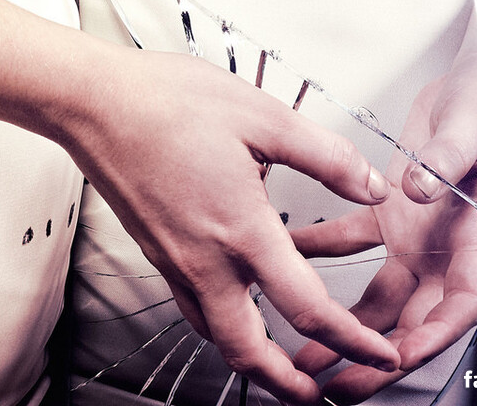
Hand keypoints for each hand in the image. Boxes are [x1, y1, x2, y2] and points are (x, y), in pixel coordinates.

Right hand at [59, 48, 400, 402]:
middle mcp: (206, 260)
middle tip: (318, 393)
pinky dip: (220, 321)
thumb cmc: (166, 102)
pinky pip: (192, 305)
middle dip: (288, 386)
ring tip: (279, 358)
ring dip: (254, 358)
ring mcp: (175, 259)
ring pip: (216, 334)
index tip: (382, 354)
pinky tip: (232, 298)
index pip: (308, 309)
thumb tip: (371, 184)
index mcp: (241, 231)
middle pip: (250, 352)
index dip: (353, 341)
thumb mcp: (262, 116)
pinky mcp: (155, 248)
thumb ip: (325, 155)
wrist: (94, 101)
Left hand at [289, 63, 476, 400]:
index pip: (461, 302)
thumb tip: (421, 190)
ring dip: (343, 322)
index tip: (398, 355)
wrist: (467, 87)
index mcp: (474, 239)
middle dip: (377, 356)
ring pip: (378, 296)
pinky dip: (319, 249)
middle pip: (412, 317)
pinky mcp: (386, 214)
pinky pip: (349, 239)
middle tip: (340, 384)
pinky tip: (289, 254)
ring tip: (306, 351)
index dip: (433, 335)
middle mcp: (441, 250)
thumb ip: (445, 162)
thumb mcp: (468, 132)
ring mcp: (412, 237)